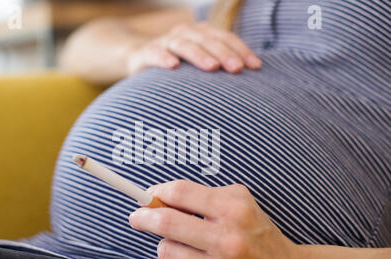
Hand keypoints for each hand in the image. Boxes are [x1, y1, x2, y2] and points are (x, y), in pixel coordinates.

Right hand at [127, 22, 261, 74]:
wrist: (140, 57)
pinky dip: (163, 57)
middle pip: (208, 40)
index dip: (241, 50)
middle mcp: (186, 33)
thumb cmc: (178, 65)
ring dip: (199, 55)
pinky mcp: (146, 52)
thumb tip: (250, 86)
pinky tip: (172, 66)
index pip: (225, 38)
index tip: (255, 67)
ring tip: (212, 67)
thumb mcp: (199, 63)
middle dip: (224, 53)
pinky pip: (155, 53)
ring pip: (184, 44)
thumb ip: (219, 67)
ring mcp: (165, 41)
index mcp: (202, 34)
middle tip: (237, 69)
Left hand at [129, 180, 301, 258]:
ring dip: (168, 245)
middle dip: (143, 217)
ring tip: (185, 244)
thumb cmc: (257, 232)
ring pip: (166, 252)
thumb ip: (202, 195)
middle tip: (137, 217)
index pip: (181, 193)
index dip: (157, 192)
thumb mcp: (239, 202)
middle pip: (166, 222)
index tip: (149, 195)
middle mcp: (228, 241)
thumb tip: (160, 197)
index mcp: (235, 210)